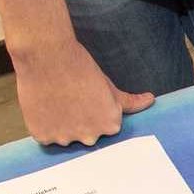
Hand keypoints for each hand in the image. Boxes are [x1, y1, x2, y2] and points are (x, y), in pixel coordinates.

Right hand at [10, 39, 154, 146]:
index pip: (104, 126)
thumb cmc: (80, 68)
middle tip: (70, 97)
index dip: (93, 111)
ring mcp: (66, 138)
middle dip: (78, 120)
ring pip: (64, 136)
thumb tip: (150, 100)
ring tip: (56, 99)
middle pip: (84, 134)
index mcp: (110, 125)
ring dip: (60, 124)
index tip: (86, 98)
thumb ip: (129, 102)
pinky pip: (44, 135)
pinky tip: (44, 104)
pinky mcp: (43, 136)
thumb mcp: (109, 86)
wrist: (47, 55)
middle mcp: (91, 137)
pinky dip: (43, 124)